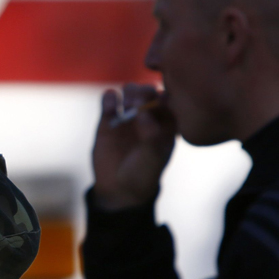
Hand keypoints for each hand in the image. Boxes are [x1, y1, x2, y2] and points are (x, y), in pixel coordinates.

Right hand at [92, 84, 176, 210]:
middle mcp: (149, 116)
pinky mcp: (108, 119)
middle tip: (138, 101)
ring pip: (130, 91)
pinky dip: (108, 97)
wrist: (119, 187)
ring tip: (125, 104)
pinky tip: (109, 104)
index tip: (159, 100)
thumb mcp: (153, 158)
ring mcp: (128, 115)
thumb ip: (151, 135)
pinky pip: (108, 100)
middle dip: (144, 92)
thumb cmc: (144, 173)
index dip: (164, 97)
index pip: (170, 101)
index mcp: (168, 123)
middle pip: (149, 92)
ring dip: (128, 92)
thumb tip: (143, 112)